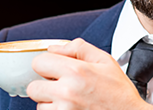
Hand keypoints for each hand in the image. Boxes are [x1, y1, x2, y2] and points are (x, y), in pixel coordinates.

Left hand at [26, 38, 152, 109]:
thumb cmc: (119, 92)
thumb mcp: (104, 61)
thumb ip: (78, 48)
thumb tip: (54, 48)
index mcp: (76, 71)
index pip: (38, 62)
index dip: (47, 65)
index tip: (56, 70)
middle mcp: (67, 92)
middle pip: (33, 87)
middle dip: (45, 85)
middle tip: (61, 86)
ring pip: (39, 105)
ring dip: (50, 102)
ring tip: (69, 100)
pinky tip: (70, 108)